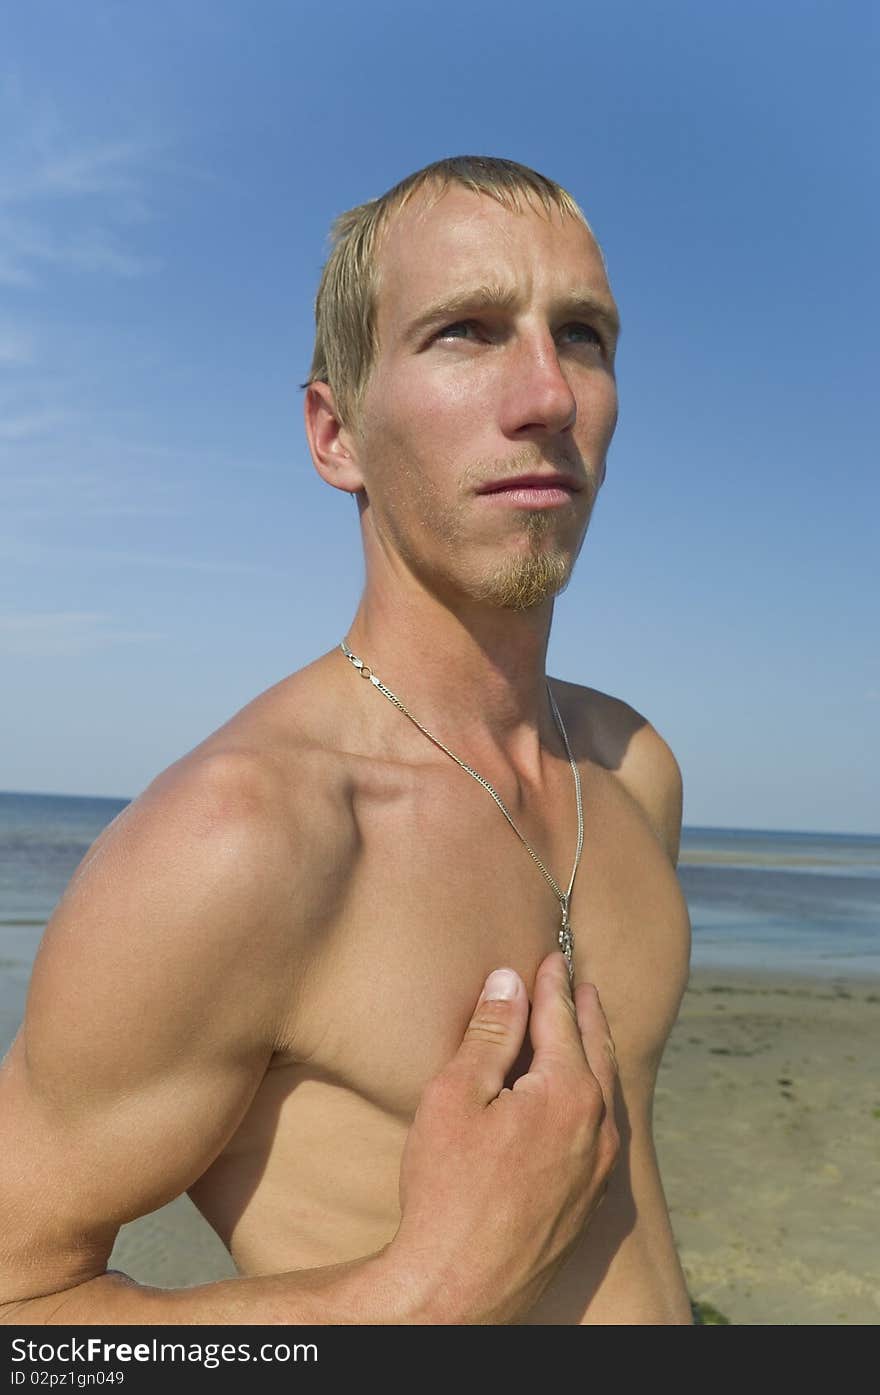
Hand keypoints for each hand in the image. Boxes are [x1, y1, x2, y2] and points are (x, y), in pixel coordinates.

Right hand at [390, 951, 618, 1323]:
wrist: (458, 1289)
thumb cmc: (447, 1189)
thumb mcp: (456, 1095)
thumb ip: (489, 1033)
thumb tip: (510, 981)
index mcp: (569, 1092)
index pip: (561, 1019)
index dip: (552, 984)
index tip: (551, 956)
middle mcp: (597, 1127)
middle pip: (596, 1050)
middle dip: (585, 1011)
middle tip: (579, 980)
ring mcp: (597, 1168)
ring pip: (606, 1092)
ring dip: (595, 1052)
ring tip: (587, 1027)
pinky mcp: (588, 1200)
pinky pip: (602, 1129)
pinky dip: (595, 1095)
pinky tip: (583, 1098)